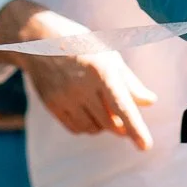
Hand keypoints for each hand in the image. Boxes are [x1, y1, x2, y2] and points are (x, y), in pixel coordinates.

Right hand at [0, 0, 156, 149]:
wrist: (37, 39)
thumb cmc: (80, 44)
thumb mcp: (108, 56)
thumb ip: (129, 82)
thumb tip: (149, 102)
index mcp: (101, 70)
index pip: (122, 106)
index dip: (136, 128)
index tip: (146, 146)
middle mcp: (82, 86)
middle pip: (110, 123)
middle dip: (121, 126)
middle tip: (121, 117)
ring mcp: (65, 97)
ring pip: (93, 129)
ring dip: (102, 125)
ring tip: (99, 106)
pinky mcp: (52, 105)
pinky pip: (76, 129)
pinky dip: (86, 126)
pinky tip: (85, 110)